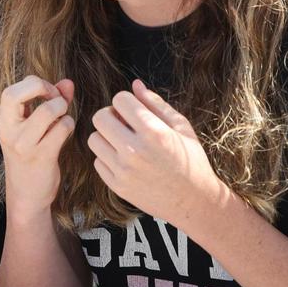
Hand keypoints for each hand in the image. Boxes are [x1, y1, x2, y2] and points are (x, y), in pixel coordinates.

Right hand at [0, 75, 75, 220]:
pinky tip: (65, 132)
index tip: (47, 93)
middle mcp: (9, 132)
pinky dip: (68, 125)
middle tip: (55, 100)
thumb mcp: (33, 127)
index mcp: (4, 122)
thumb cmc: (31, 156)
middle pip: (17, 95)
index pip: (10, 91)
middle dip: (44, 89)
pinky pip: (61, 128)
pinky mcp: (42, 156)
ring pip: (47, 110)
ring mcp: (24, 145)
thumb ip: (49, 101)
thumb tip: (68, 82)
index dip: (34, 84)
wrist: (27, 195)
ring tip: (62, 117)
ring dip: (61, 108)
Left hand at [87, 80, 225, 226]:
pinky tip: (125, 161)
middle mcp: (135, 150)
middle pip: (100, 117)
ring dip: (106, 137)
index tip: (134, 111)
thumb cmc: (191, 160)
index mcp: (153, 132)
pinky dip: (108, 158)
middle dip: (111, 115)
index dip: (126, 102)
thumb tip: (134, 84)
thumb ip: (156, 103)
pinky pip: (97, 161)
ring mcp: (123, 170)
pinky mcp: (117, 186)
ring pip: (94, 139)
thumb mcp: (181, 127)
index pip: (119, 100)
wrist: (193, 202)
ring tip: (123, 142)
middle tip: (124, 123)